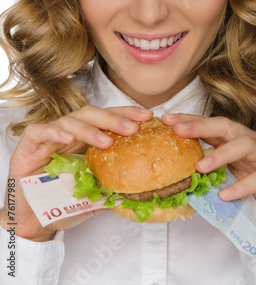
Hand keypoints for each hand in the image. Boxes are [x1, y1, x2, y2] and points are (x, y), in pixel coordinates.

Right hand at [0, 105, 152, 241]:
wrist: (29, 220)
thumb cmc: (59, 203)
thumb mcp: (91, 196)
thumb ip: (108, 190)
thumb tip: (134, 194)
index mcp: (84, 139)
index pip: (107, 119)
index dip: (126, 115)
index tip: (148, 116)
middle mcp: (68, 133)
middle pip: (92, 115)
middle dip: (114, 119)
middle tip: (133, 127)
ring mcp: (48, 136)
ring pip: (71, 121)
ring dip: (90, 130)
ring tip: (106, 142)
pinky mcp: (29, 143)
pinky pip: (42, 131)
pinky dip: (56, 133)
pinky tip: (69, 141)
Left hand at [162, 113, 255, 246]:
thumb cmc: (249, 197)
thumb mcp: (223, 180)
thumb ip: (206, 170)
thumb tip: (171, 170)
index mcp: (238, 140)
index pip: (212, 125)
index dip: (190, 120)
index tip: (167, 120)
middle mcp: (255, 141)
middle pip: (228, 126)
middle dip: (201, 126)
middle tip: (178, 131)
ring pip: (246, 144)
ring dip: (221, 154)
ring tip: (200, 168)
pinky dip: (243, 186)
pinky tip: (225, 195)